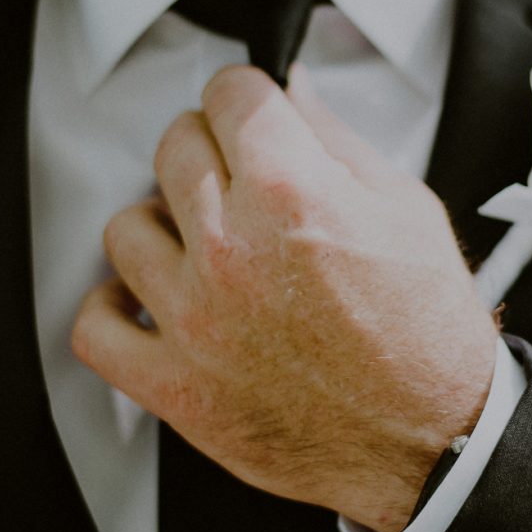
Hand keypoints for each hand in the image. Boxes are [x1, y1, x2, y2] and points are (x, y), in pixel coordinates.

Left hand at [72, 62, 499, 531]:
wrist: (436, 438)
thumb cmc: (427, 334)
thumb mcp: (407, 210)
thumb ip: (338, 142)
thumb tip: (295, 92)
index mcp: (294, 194)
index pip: (229, 93)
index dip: (249, 97)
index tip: (253, 115)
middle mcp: (234, 249)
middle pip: (174, 145)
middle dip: (210, 149)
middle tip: (239, 178)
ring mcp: (194, 319)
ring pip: (126, 228)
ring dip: (161, 225)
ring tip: (197, 243)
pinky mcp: (175, 385)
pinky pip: (95, 328)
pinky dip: (112, 310)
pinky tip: (148, 302)